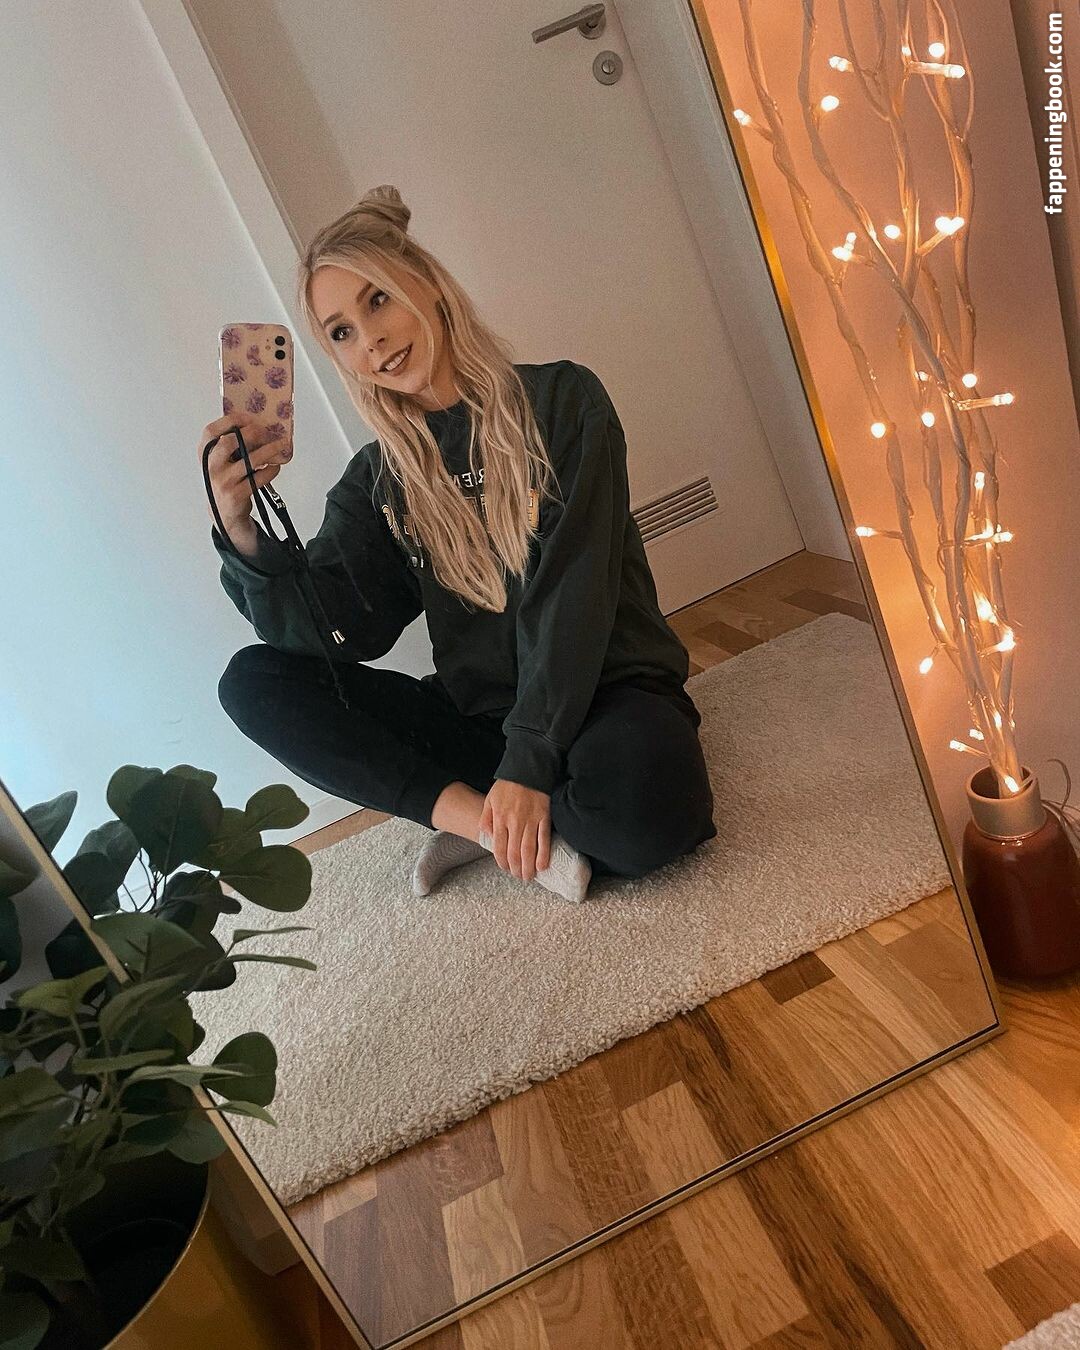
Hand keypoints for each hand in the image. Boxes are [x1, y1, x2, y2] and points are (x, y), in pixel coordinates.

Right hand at [199, 410, 291, 533]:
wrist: (224, 515)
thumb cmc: (226, 482)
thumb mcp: (221, 462)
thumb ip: (231, 446)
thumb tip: (257, 425)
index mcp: (205, 454)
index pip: (211, 431)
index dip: (231, 421)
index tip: (249, 417)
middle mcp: (211, 467)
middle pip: (229, 442)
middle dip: (251, 433)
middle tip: (267, 432)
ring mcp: (223, 481)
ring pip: (249, 460)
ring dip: (269, 450)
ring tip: (280, 445)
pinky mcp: (237, 494)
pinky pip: (259, 478)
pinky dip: (271, 470)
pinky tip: (275, 465)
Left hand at [480, 780, 551, 881]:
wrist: (528, 769)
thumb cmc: (508, 785)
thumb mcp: (490, 799)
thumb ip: (486, 818)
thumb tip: (487, 835)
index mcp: (500, 819)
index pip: (499, 847)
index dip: (502, 862)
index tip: (506, 869)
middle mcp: (515, 823)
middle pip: (514, 853)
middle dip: (516, 868)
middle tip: (519, 876)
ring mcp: (531, 821)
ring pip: (529, 850)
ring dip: (528, 867)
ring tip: (529, 876)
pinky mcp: (544, 818)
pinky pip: (544, 839)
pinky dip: (543, 854)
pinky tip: (542, 866)